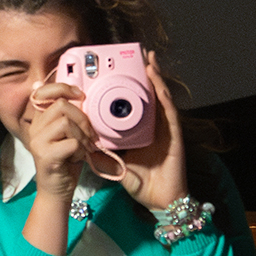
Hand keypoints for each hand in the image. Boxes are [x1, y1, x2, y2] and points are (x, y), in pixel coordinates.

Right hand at [21, 74, 94, 197]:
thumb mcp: (68, 134)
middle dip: (82, 118)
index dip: (63, 88)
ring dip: (82, 135)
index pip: (42, 92)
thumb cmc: (66, 161)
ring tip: (84, 148)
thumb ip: (69, 115)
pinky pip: (71, 142)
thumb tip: (75, 91)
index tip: (80, 96)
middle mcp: (34, 128)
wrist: (57, 191)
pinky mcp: (45, 156)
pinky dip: (82, 149)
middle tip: (89, 135)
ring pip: (66, 122)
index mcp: (39, 120)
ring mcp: (38, 142)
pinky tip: (79, 157)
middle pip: (61, 105)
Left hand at [109, 54, 189, 212]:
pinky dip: (163, 95)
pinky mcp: (174, 135)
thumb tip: (81, 143)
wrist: (159, 201)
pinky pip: (169, 111)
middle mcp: (155, 126)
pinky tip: (157, 82)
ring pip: (160, 98)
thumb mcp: (115, 165)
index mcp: (142, 131)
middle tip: (137, 55)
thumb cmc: (142, 183)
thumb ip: (100, 155)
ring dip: (156, 78)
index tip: (119, 72)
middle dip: (144, 75)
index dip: (129, 87)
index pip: (135, 104)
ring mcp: (166, 129)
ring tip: (148, 60)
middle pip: (150, 95)